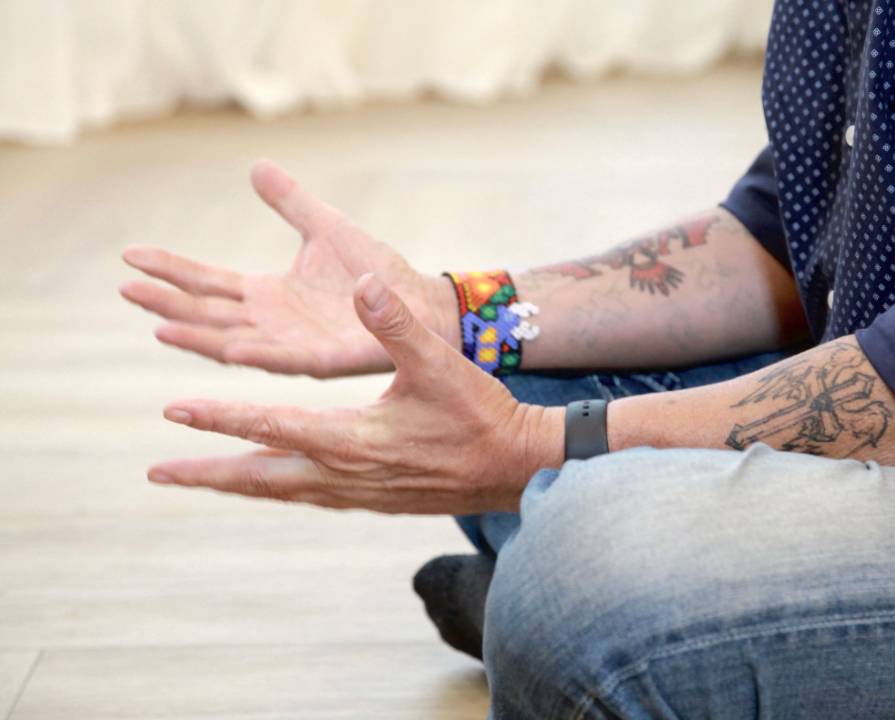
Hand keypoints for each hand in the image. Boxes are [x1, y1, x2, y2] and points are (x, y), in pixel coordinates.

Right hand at [120, 161, 460, 376]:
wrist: (420, 303)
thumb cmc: (376, 272)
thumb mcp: (325, 228)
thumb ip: (290, 203)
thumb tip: (256, 165)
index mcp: (268, 294)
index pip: (207, 283)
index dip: (170, 270)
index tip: (130, 256)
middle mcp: (272, 324)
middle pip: (208, 315)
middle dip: (168, 304)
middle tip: (126, 290)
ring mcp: (294, 345)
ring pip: (233, 343)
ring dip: (197, 337)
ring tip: (159, 326)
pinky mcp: (325, 360)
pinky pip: (285, 361)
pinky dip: (257, 357)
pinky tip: (230, 351)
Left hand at [146, 275, 562, 513]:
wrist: (517, 468)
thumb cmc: (481, 416)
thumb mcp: (438, 365)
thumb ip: (395, 324)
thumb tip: (360, 283)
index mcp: (351, 440)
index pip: (269, 426)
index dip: (219, 417)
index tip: (174, 410)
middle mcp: (345, 474)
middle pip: (259, 478)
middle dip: (205, 473)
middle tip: (157, 471)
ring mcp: (359, 493)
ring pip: (282, 492)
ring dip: (237, 484)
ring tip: (201, 478)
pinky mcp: (375, 500)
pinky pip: (310, 497)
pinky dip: (278, 488)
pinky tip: (276, 482)